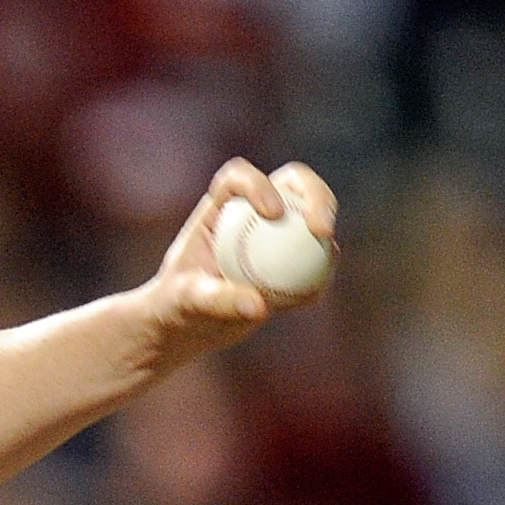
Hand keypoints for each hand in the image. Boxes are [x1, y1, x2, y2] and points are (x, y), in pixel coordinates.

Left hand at [140, 158, 337, 372]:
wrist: (186, 326)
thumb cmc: (175, 306)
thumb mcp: (188, 302)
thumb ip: (218, 299)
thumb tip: (260, 307)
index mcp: (219, 207)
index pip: (239, 178)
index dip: (259, 185)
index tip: (273, 213)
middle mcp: (251, 211)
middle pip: (291, 183)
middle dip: (315, 195)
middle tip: (322, 229)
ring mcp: (274, 233)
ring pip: (310, 215)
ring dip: (327, 229)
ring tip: (329, 257)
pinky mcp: (289, 260)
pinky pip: (313, 259)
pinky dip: (319, 274)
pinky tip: (312, 296)